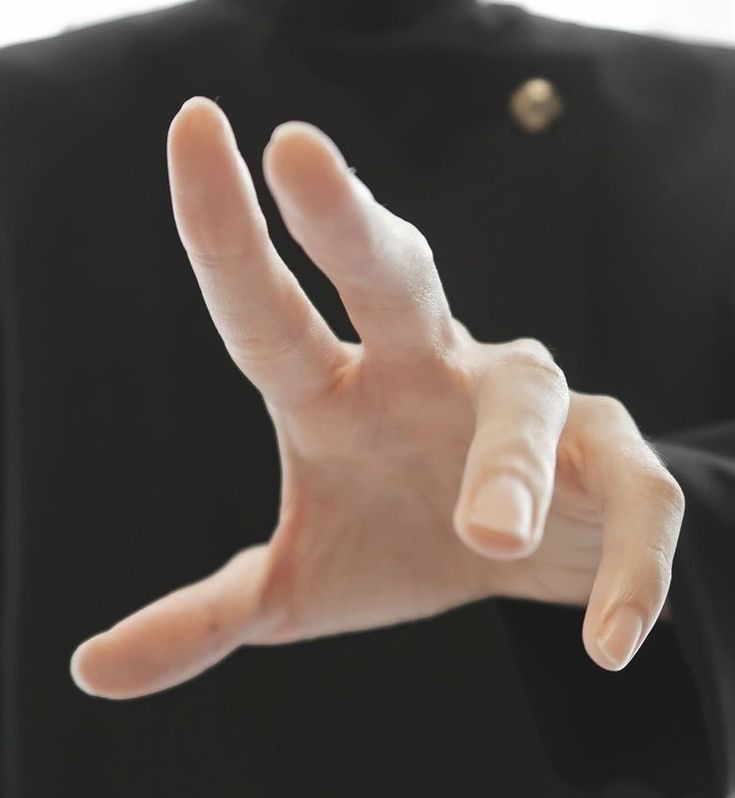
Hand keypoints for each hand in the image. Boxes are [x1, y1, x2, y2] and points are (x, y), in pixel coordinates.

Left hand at [70, 97, 684, 699]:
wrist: (523, 556)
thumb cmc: (397, 542)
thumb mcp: (297, 585)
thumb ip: (208, 613)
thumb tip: (96, 667)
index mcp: (340, 395)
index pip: (269, 311)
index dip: (226, 229)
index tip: (194, 126)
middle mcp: (430, 375)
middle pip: (393, 276)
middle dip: (346, 217)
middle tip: (294, 147)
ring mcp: (526, 410)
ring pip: (527, 403)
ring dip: (509, 465)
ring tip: (489, 537)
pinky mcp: (612, 464)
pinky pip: (635, 503)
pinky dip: (627, 570)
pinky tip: (608, 641)